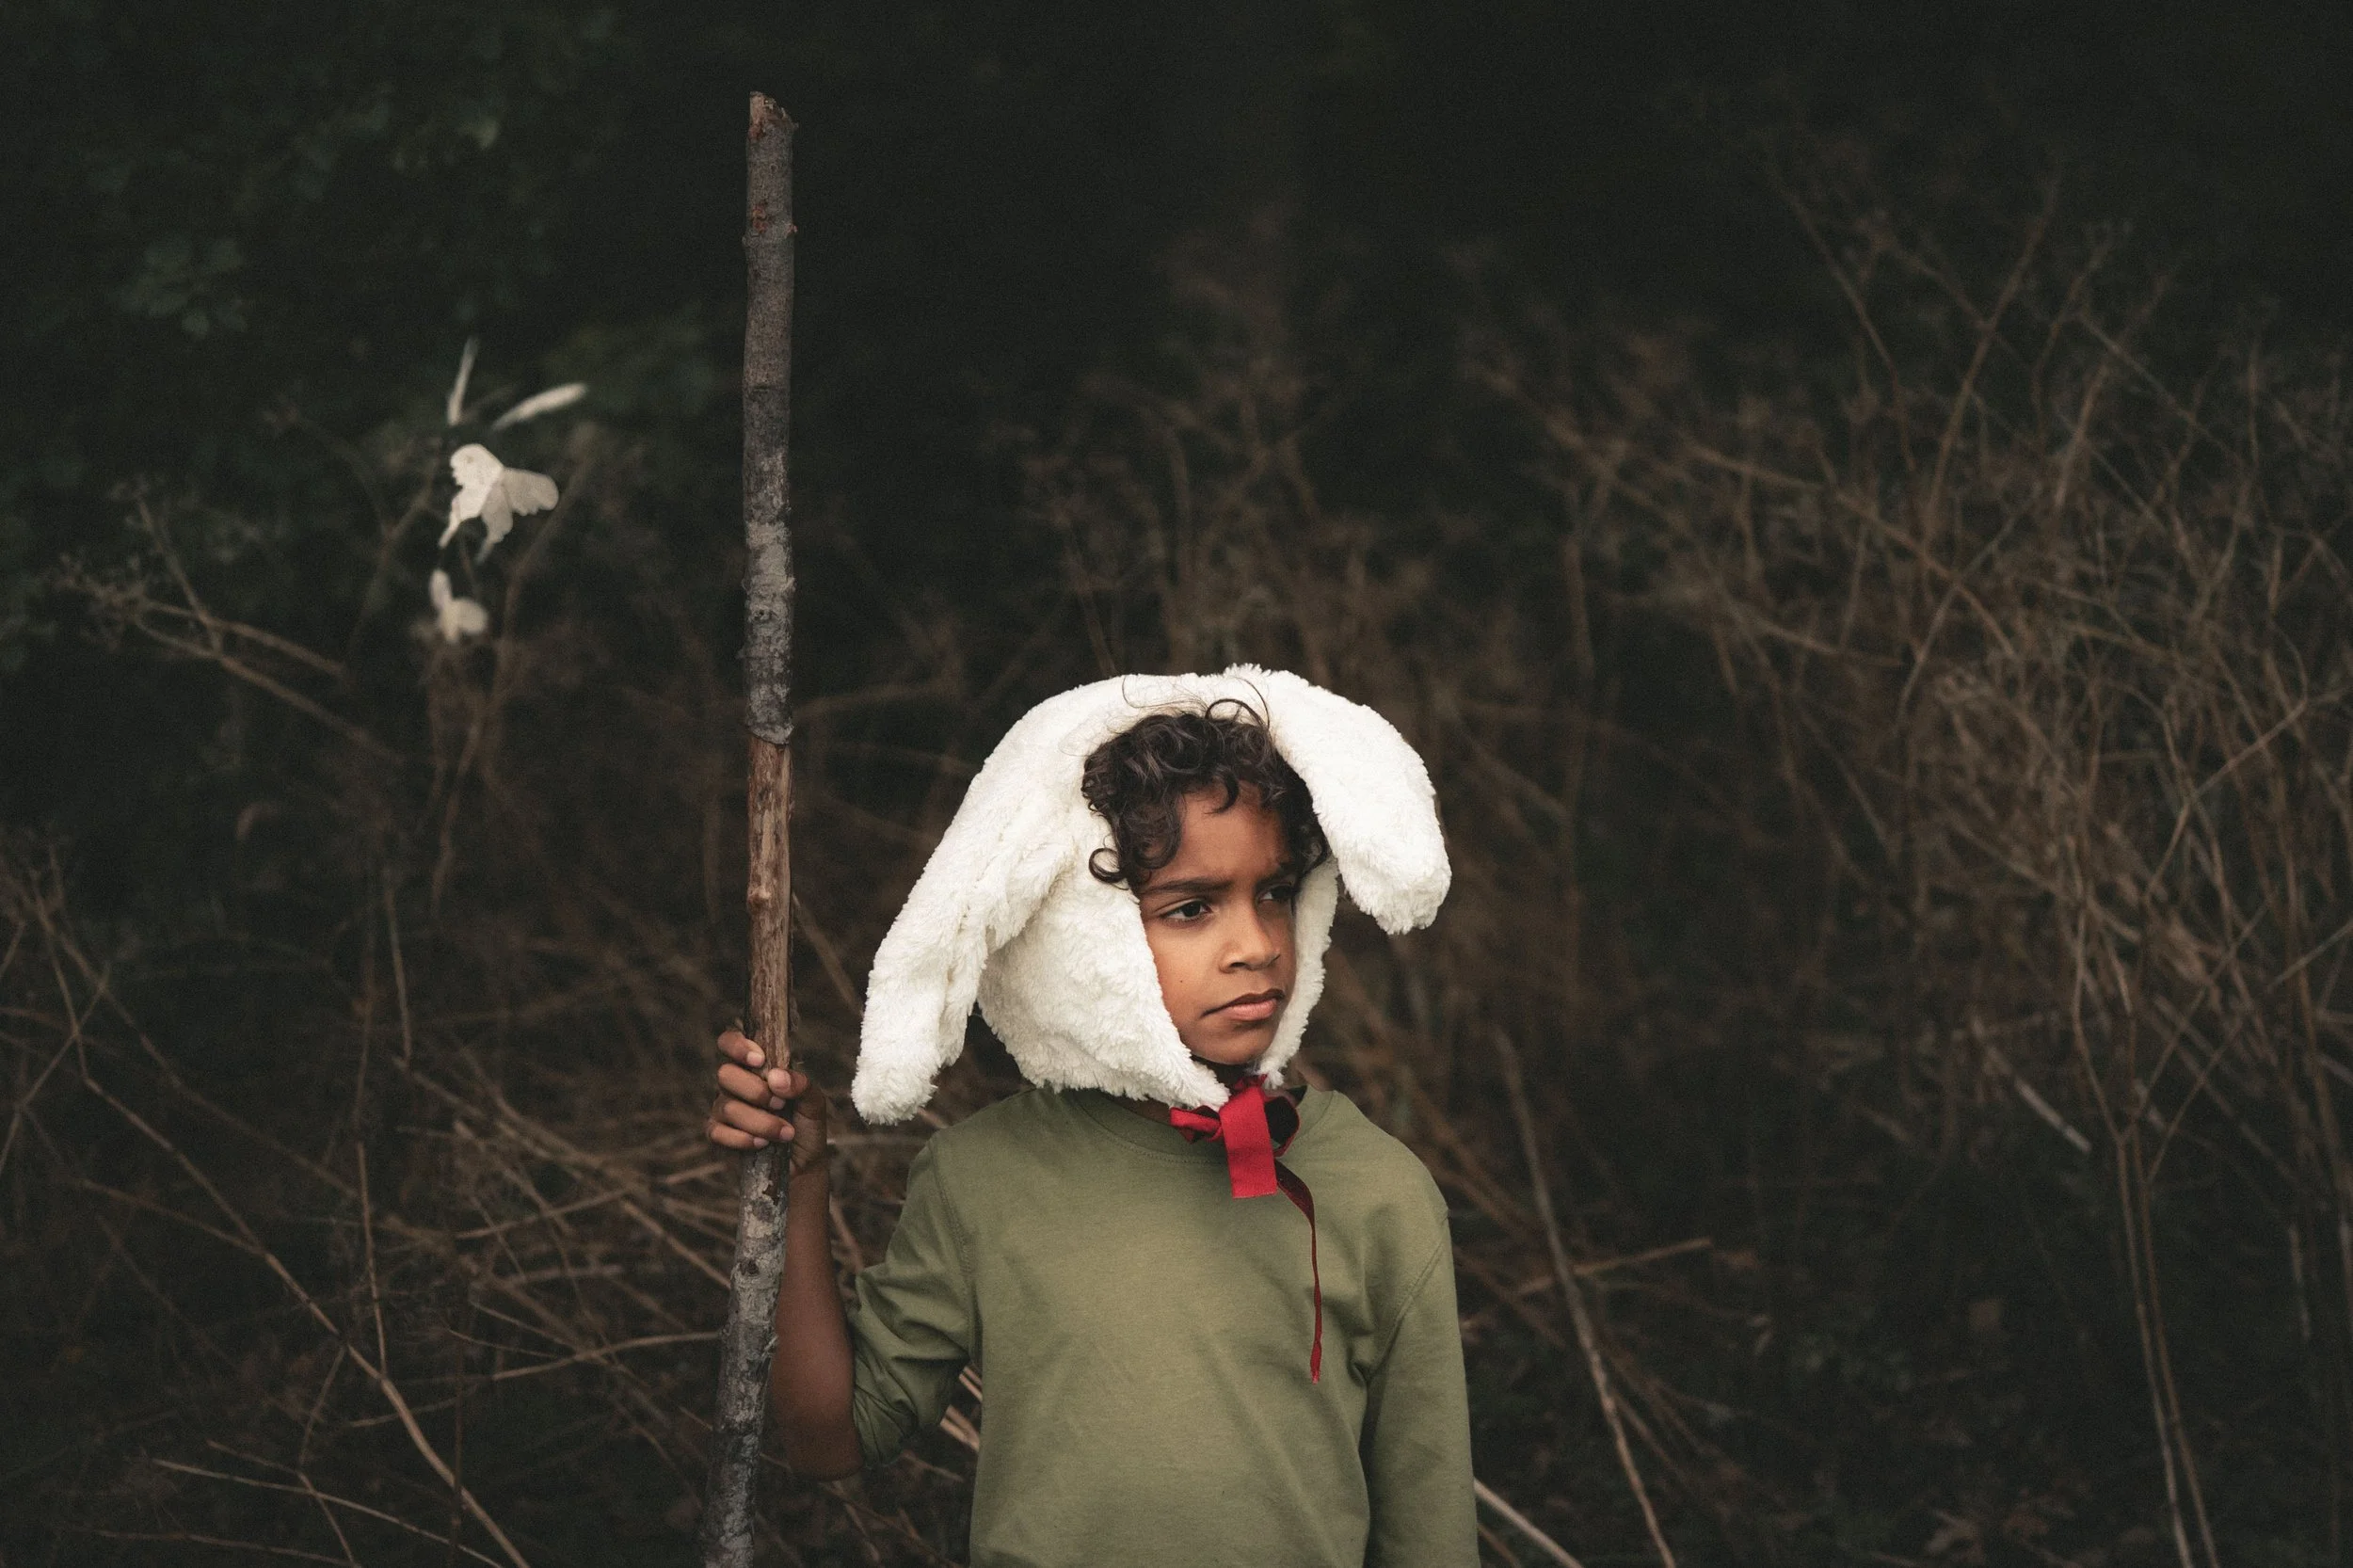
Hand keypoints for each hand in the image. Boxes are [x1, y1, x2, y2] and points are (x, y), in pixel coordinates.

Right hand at [706, 1028, 830, 1175]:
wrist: (804, 1164)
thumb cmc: (806, 1126)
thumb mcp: (813, 1102)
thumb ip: (800, 1084)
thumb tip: (775, 1077)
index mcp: (755, 1067)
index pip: (730, 1042)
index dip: (737, 1045)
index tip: (759, 1060)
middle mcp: (735, 1084)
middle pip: (725, 1073)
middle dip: (756, 1091)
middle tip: (781, 1105)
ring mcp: (724, 1109)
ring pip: (726, 1106)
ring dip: (759, 1121)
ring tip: (784, 1132)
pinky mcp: (718, 1134)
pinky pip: (717, 1131)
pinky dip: (743, 1138)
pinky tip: (762, 1144)